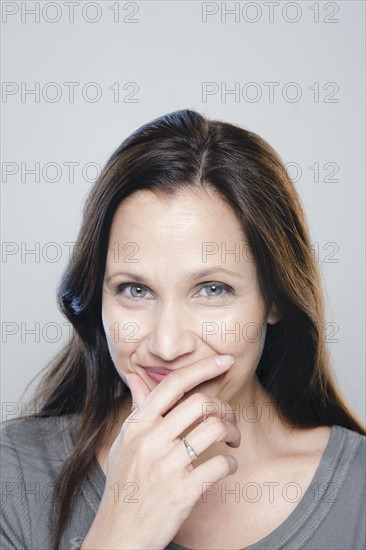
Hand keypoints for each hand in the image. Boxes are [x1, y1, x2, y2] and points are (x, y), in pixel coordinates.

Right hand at [82, 355, 239, 549]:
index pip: (172, 384)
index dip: (202, 367)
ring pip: (214, 429)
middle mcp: (151, 441)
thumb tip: (136, 378)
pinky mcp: (183, 491)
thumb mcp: (125, 443)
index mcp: (138, 426)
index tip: (223, 360)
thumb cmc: (123, 485)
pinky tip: (226, 466)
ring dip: (232, 432)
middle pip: (200, 403)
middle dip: (223, 407)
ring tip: (231, 441)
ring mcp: (167, 465)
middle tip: (228, 418)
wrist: (119, 535)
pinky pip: (220, 464)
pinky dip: (230, 463)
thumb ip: (137, 409)